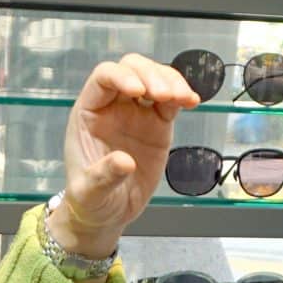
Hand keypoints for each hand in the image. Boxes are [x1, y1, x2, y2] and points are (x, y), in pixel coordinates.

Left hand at [53, 54, 201, 258]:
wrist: (107, 213)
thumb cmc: (91, 199)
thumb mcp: (90, 192)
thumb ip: (104, 176)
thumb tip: (125, 162)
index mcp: (89, 112)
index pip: (103, 78)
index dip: (121, 77)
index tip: (138, 92)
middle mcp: (113, 106)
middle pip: (132, 69)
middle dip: (151, 75)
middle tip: (165, 96)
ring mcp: (137, 113)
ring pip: (155, 78)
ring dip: (171, 81)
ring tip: (184, 99)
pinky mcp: (158, 124)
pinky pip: (171, 101)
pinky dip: (183, 96)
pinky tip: (193, 101)